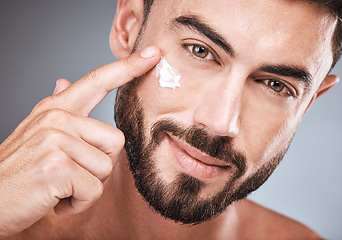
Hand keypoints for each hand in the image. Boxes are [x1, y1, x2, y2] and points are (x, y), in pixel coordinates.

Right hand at [0, 46, 160, 235]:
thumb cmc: (19, 171)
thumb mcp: (36, 133)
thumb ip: (57, 107)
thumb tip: (65, 82)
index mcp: (56, 109)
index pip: (98, 80)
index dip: (128, 67)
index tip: (153, 55)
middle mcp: (56, 118)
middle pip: (115, 141)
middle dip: (99, 166)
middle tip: (70, 175)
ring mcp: (55, 140)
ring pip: (106, 167)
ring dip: (88, 187)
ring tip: (61, 186)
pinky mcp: (57, 167)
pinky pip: (93, 190)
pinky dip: (79, 203)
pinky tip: (57, 200)